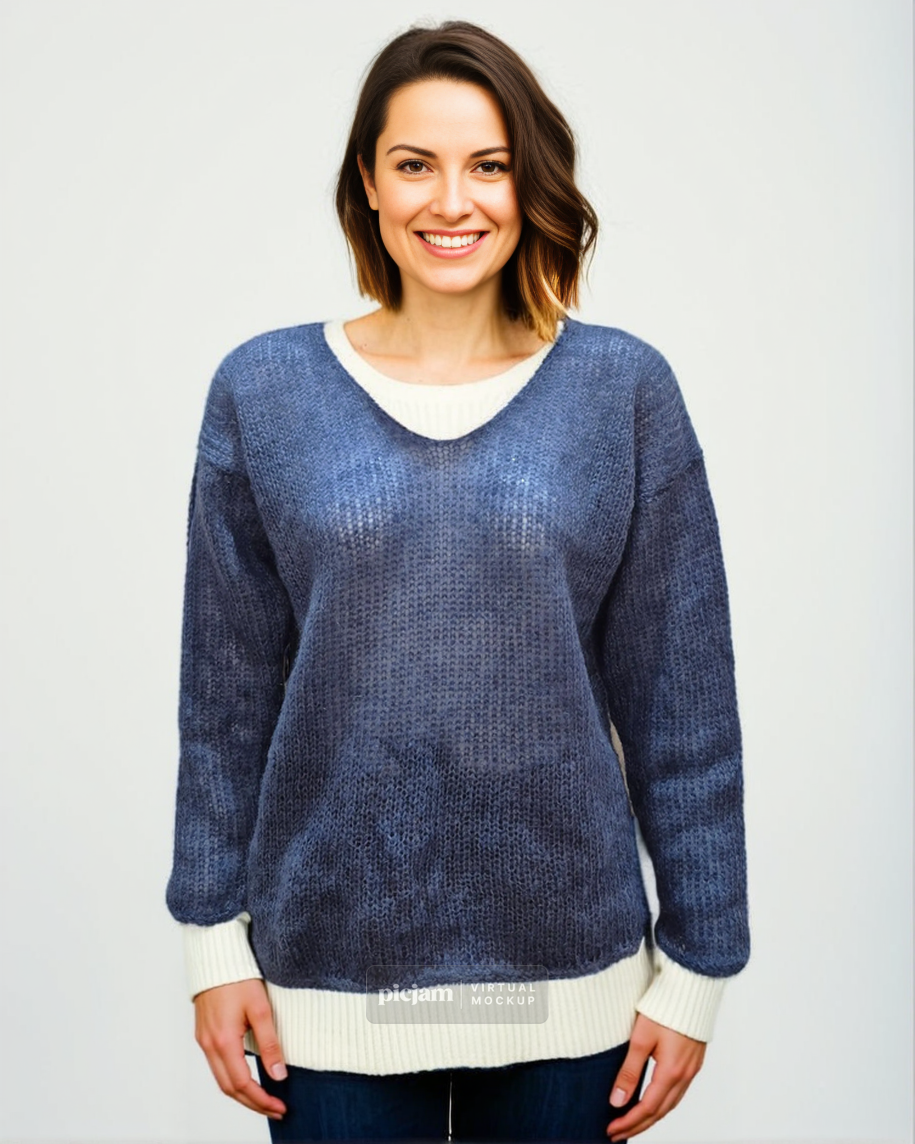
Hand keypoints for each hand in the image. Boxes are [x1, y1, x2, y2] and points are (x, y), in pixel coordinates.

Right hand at [193, 978, 287, 1120]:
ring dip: (241, 1094)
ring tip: (264, 1099)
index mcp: (223, 1041)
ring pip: (221, 1079)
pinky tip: (247, 1077)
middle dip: (252, 1104)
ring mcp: (204, 1040)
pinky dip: (232, 1078)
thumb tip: (279, 1075)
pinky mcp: (204, 1034)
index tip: (280, 1107)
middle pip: (229, 1089)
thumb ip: (270, 1043)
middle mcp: (209, 1045)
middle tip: (276, 1110)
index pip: (242, 1084)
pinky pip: (216, 1066)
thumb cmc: (238, 977)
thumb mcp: (261, 1009)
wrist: (215, 956)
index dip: (261, 1100)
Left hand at [605, 1013, 705, 1140]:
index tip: (611, 1130)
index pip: (647, 1108)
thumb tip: (617, 1101)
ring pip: (671, 1104)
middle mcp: (685, 1075)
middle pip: (660, 1112)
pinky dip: (663, 1103)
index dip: (628, 1122)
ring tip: (632, 1123)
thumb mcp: (641, 1039)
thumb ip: (629, 1072)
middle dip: (638, 1125)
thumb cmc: (665, 1008)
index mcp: (671, 1072)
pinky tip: (654, 1102)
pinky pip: (678, 1092)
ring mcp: (692, 1069)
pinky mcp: (693, 1061)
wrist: (691, 988)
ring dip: (651, 1117)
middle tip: (617, 1133)